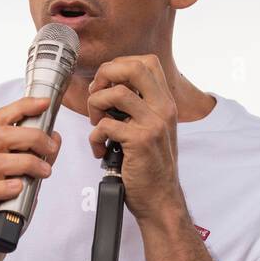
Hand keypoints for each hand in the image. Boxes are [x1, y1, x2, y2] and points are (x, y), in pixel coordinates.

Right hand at [0, 95, 61, 260]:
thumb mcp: (22, 184)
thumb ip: (36, 161)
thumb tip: (54, 137)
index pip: (1, 121)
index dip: (23, 106)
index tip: (45, 103)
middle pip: (0, 136)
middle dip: (32, 136)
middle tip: (50, 148)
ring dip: (26, 162)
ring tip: (45, 171)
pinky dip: (6, 187)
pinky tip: (20, 188)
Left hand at [86, 55, 185, 222]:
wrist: (160, 198)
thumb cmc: (150, 166)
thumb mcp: (152, 129)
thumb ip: (138, 107)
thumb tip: (109, 88)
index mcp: (164, 102)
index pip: (145, 62)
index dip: (119, 65)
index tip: (106, 84)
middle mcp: (163, 108)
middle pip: (133, 67)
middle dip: (105, 75)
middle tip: (96, 95)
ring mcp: (153, 124)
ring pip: (115, 93)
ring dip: (96, 106)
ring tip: (96, 125)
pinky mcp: (140, 141)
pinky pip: (105, 126)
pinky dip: (94, 138)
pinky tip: (100, 150)